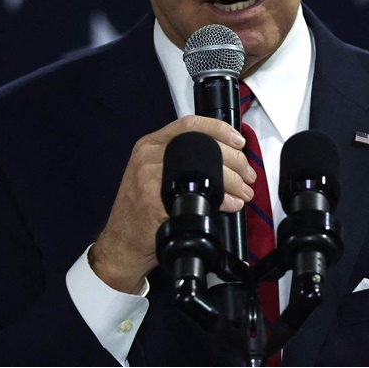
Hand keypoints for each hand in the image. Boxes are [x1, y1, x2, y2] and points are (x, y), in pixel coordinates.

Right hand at [89, 116, 255, 293]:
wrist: (120, 244)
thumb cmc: (141, 210)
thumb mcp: (155, 173)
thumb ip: (181, 159)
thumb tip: (226, 156)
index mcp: (150, 145)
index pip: (190, 124)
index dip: (220, 129)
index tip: (239, 141)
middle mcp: (148, 157)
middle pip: (204, 147)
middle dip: (236, 161)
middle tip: (248, 174)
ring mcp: (149, 178)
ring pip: (206, 170)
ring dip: (233, 182)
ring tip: (244, 192)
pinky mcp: (154, 201)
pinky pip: (198, 194)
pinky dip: (221, 200)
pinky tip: (230, 205)